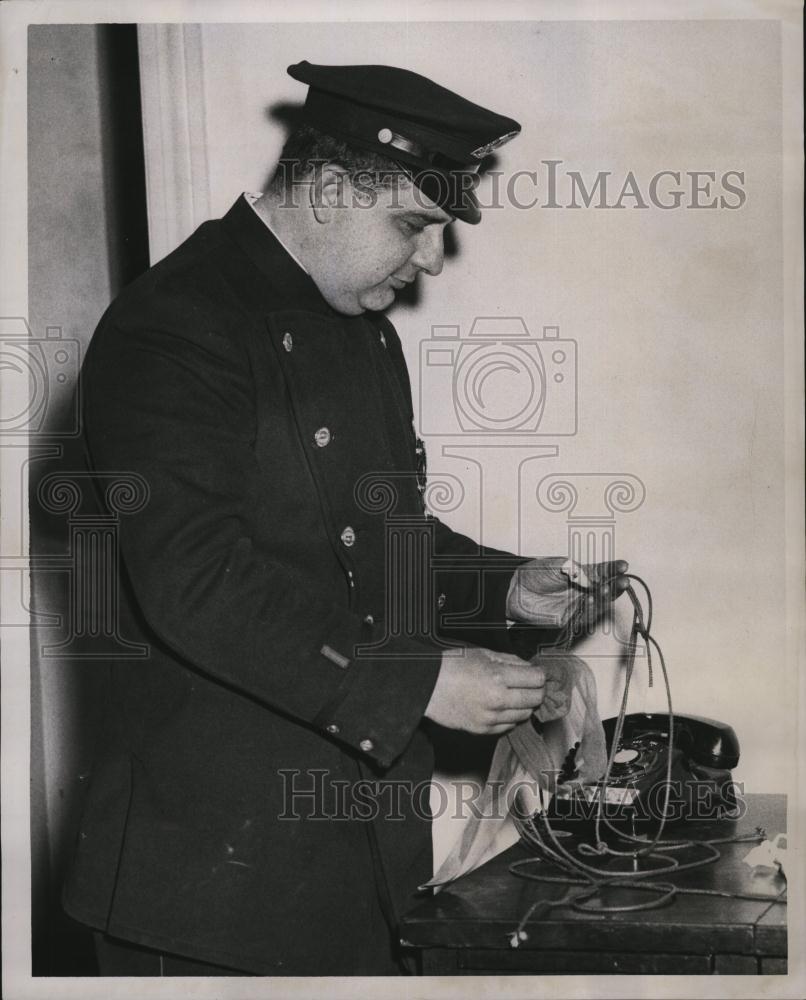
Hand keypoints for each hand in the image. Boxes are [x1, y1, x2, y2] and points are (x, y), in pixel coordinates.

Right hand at [424, 647, 545, 735]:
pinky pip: (508, 726)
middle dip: (536, 690)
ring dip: (523, 704)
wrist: (425, 686)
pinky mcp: (483, 730)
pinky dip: (509, 717)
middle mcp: (497, 700)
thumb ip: (510, 660)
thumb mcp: (482, 653)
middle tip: (528, 683)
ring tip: (512, 694)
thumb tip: (530, 667)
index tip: (536, 673)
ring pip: (524, 715)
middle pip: (535, 699)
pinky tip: (500, 706)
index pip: (537, 679)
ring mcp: (490, 718)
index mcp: (498, 676)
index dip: (539, 674)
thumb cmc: (450, 666)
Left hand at [507, 557, 628, 629]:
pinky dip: (593, 608)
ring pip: (599, 603)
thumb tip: (596, 576)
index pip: (602, 571)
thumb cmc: (535, 574)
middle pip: (606, 588)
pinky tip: (594, 599)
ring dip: (606, 597)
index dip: (614, 569)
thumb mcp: (559, 565)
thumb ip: (578, 570)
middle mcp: (583, 590)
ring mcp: (578, 604)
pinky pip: (586, 616)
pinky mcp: (571, 618)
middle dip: (616, 585)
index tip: (623, 566)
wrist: (515, 591)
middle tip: (623, 581)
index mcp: (581, 573)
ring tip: (607, 588)